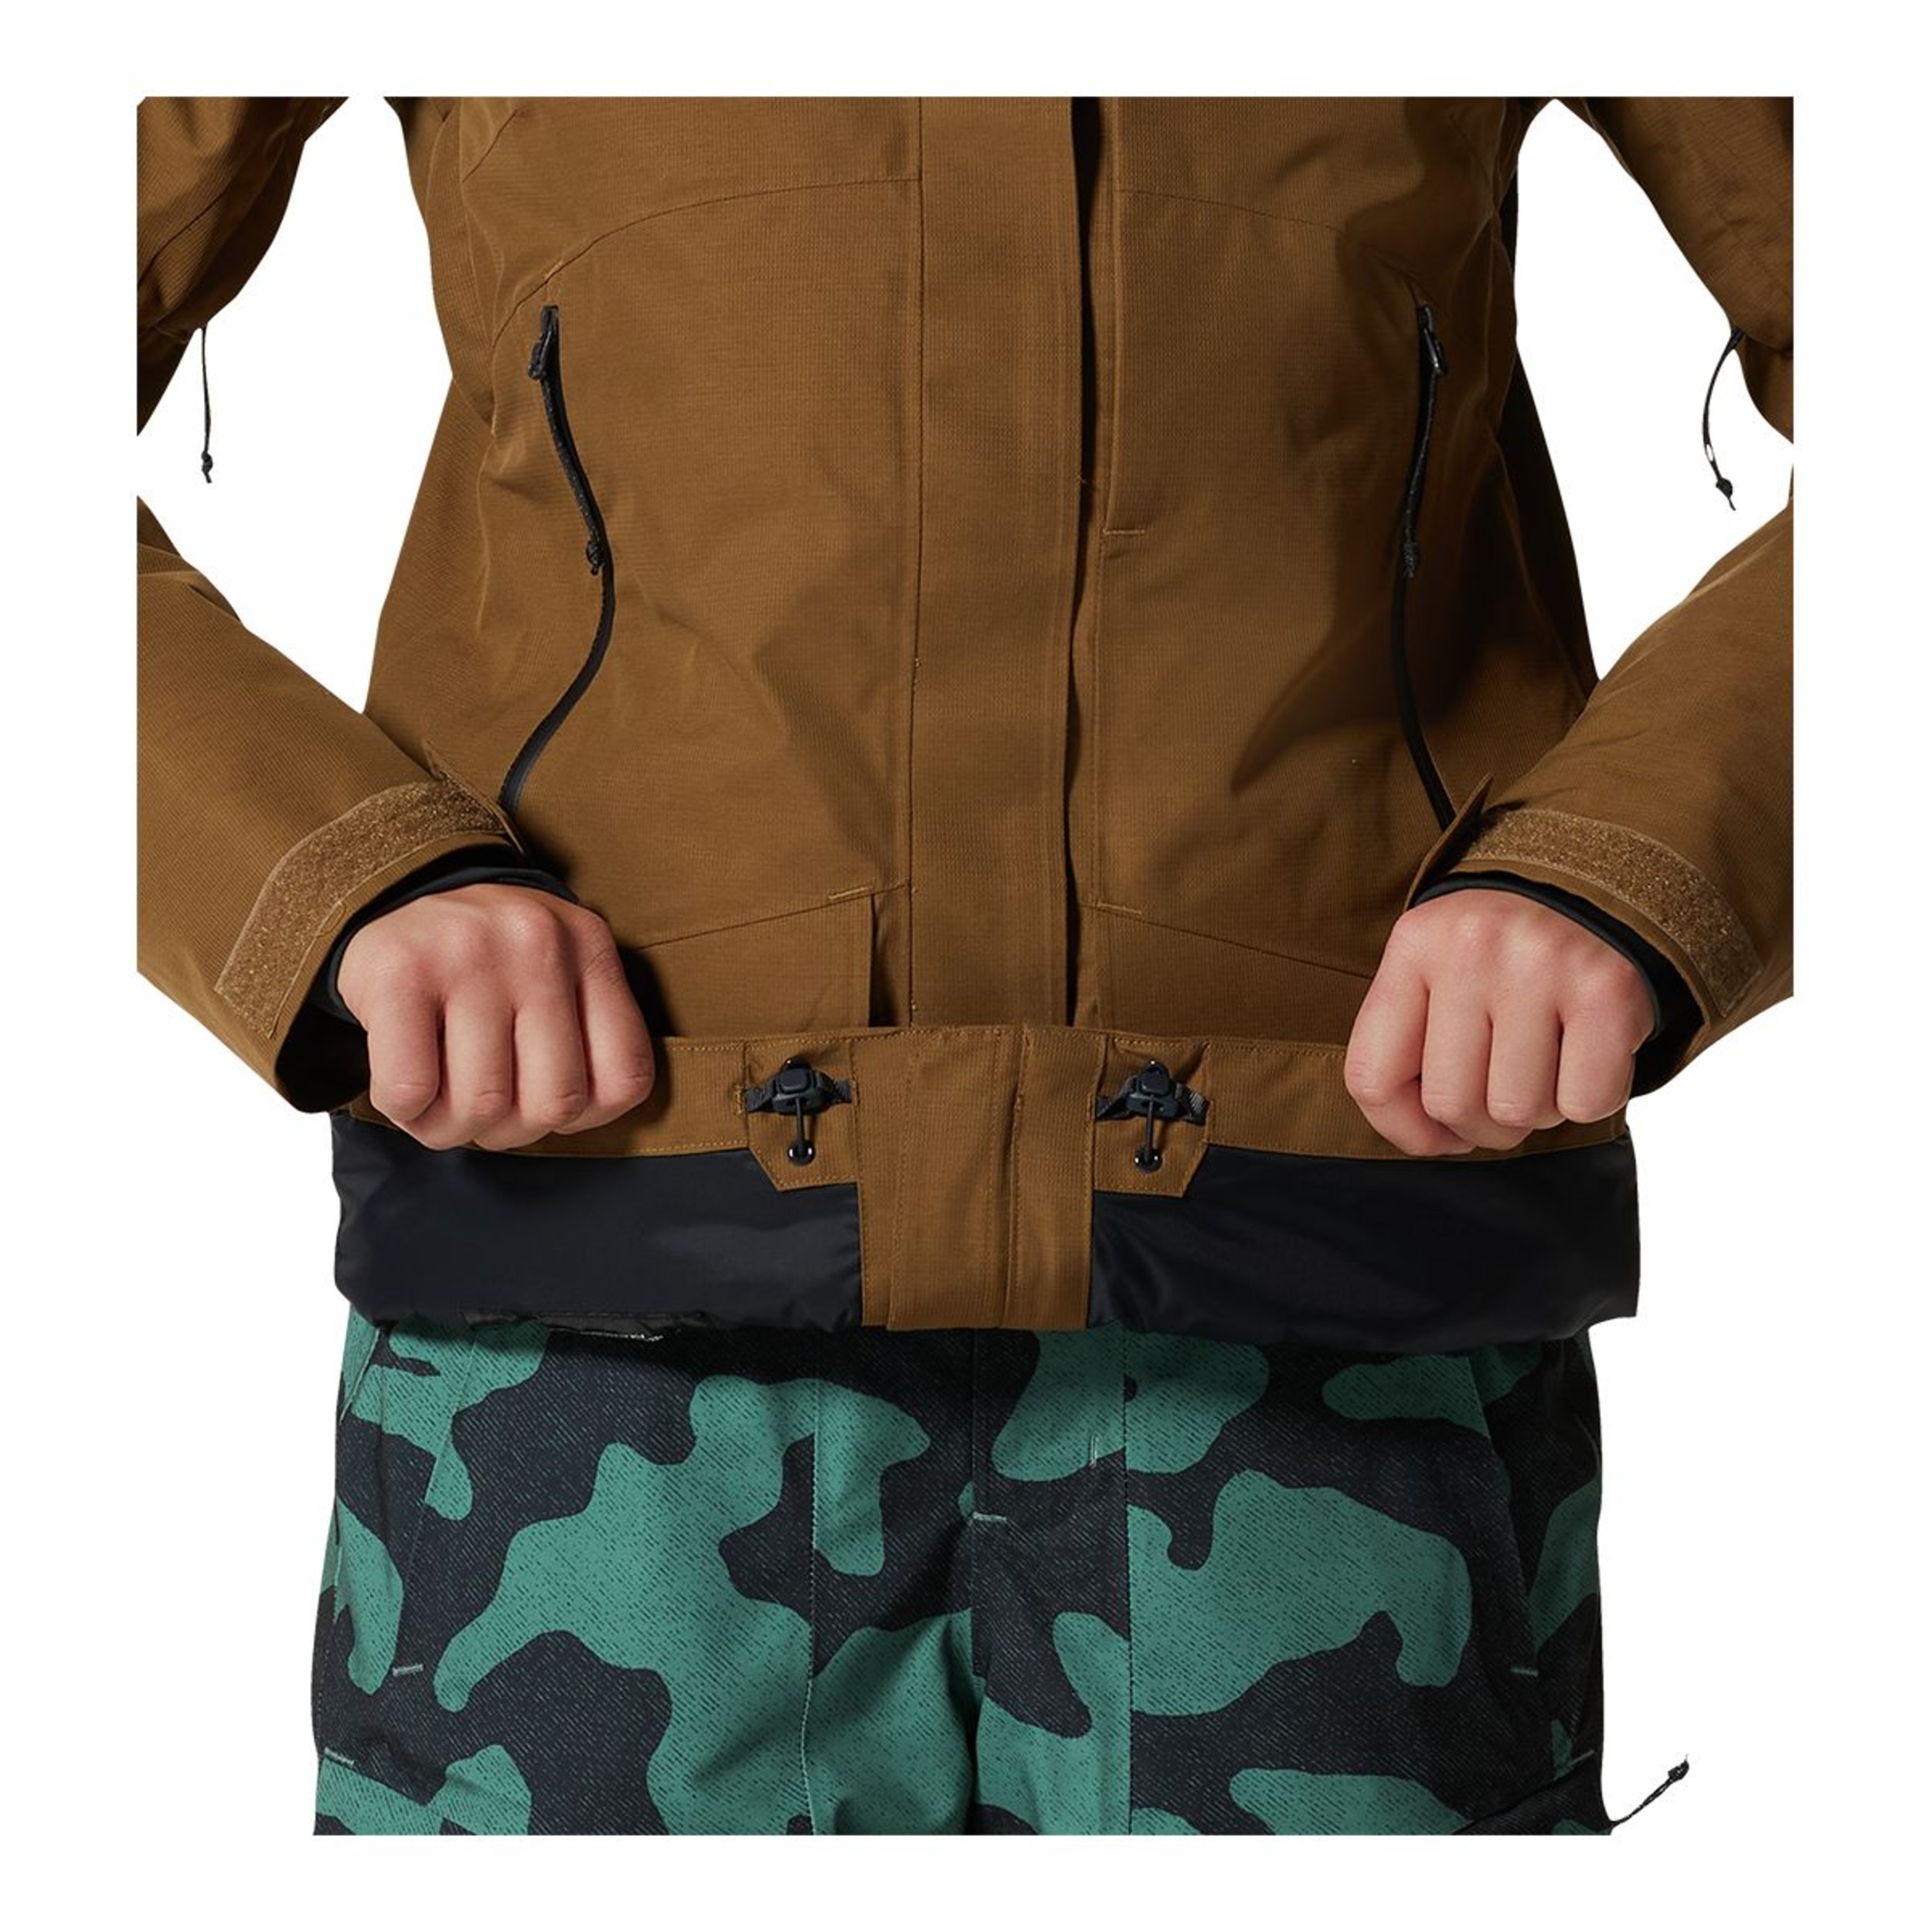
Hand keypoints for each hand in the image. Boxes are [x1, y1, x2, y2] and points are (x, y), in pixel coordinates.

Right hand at [336, 883, 655, 1150]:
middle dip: (513, 1130)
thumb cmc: (488, 961)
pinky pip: (411, 1091)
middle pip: (555, 1102)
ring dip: (454, 1127)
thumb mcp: (561, 975)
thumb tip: (575, 1117)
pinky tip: (408, 1086)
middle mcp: (538, 943)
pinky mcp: (399, 973)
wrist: (397, 891)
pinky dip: (407, 1112)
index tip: (543, 1098)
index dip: (583, 1115)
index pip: (626, 1079)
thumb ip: (587, 1038)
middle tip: (483, 1107)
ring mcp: (468, 953)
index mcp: (590, 949)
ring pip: (484, 1105)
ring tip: (441, 1099)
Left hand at [1344, 889, 1653, 1155]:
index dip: (1404, 1128)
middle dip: (1481, 1123)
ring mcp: (1540, 965)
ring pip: (1517, 1110)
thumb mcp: (1436, 971)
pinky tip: (1585, 1057)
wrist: (1595, 888)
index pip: (1373, 1077)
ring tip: (1547, 1065)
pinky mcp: (1606, 990)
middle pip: (1450, 1102)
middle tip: (1504, 1089)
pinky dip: (1587, 1100)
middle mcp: (1472, 949)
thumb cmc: (1502, 955)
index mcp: (1416, 945)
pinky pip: (1584, 1103)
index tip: (1437, 1130)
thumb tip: (1424, 1137)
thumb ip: (1409, 1043)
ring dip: (1537, 1110)